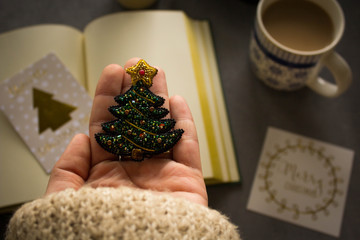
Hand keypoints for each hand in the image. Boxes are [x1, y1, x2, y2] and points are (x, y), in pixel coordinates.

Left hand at [45, 58, 207, 205]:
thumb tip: (79, 138)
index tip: (112, 72)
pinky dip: (185, 124)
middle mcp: (134, 171)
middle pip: (136, 123)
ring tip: (156, 73)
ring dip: (159, 100)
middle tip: (137, 65)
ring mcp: (161, 175)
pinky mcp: (187, 182)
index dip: (108, 99)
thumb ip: (67, 172)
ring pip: (161, 128)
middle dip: (135, 93)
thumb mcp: (64, 203)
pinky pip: (187, 147)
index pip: (106, 128)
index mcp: (104, 175)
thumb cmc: (94, 233)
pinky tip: (177, 101)